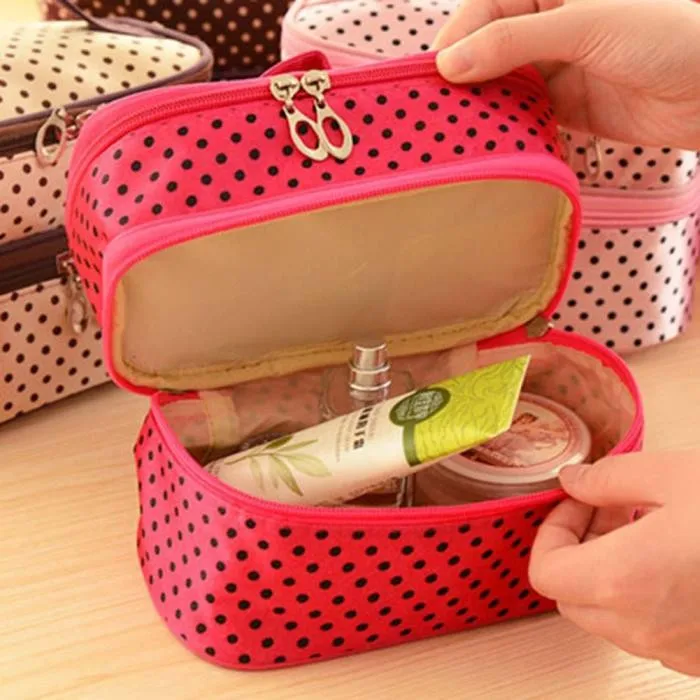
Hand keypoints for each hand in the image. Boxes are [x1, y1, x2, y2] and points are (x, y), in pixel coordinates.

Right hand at [433, 0, 699, 148]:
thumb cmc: (669, 34)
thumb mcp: (587, 23)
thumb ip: (515, 40)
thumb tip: (451, 62)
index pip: (485, 10)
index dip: (456, 41)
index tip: (435, 77)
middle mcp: (550, 26)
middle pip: (488, 51)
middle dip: (465, 78)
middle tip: (440, 111)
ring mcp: (559, 68)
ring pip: (503, 87)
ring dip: (484, 108)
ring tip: (460, 132)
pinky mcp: (568, 108)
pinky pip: (525, 117)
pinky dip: (509, 129)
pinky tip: (494, 143)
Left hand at [529, 451, 699, 675]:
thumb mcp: (673, 475)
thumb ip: (608, 478)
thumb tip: (572, 482)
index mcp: (623, 580)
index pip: (544, 572)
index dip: (551, 532)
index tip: (577, 502)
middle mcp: (643, 628)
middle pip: (571, 596)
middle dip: (577, 548)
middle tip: (609, 509)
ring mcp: (675, 651)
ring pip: (608, 617)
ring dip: (608, 572)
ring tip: (646, 527)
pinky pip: (648, 631)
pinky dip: (643, 596)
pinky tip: (673, 558)